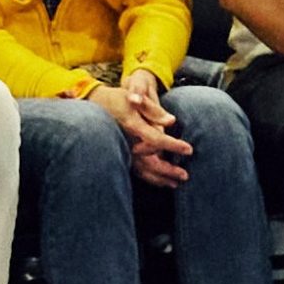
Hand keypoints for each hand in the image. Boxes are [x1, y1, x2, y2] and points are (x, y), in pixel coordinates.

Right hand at [109, 69, 191, 188]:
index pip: (156, 139)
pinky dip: (149, 177)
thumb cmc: (118, 100)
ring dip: (159, 178)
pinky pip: (136, 170)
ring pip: (142, 170)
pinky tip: (161, 181)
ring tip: (175, 183)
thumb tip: (172, 121)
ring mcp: (122, 151)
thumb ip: (153, 110)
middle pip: (149, 162)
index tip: (189, 149)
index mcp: (133, 127)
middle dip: (167, 170)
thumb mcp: (135, 99)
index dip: (172, 145)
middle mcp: (127, 143)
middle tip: (185, 176)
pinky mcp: (121, 156)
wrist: (95, 106)